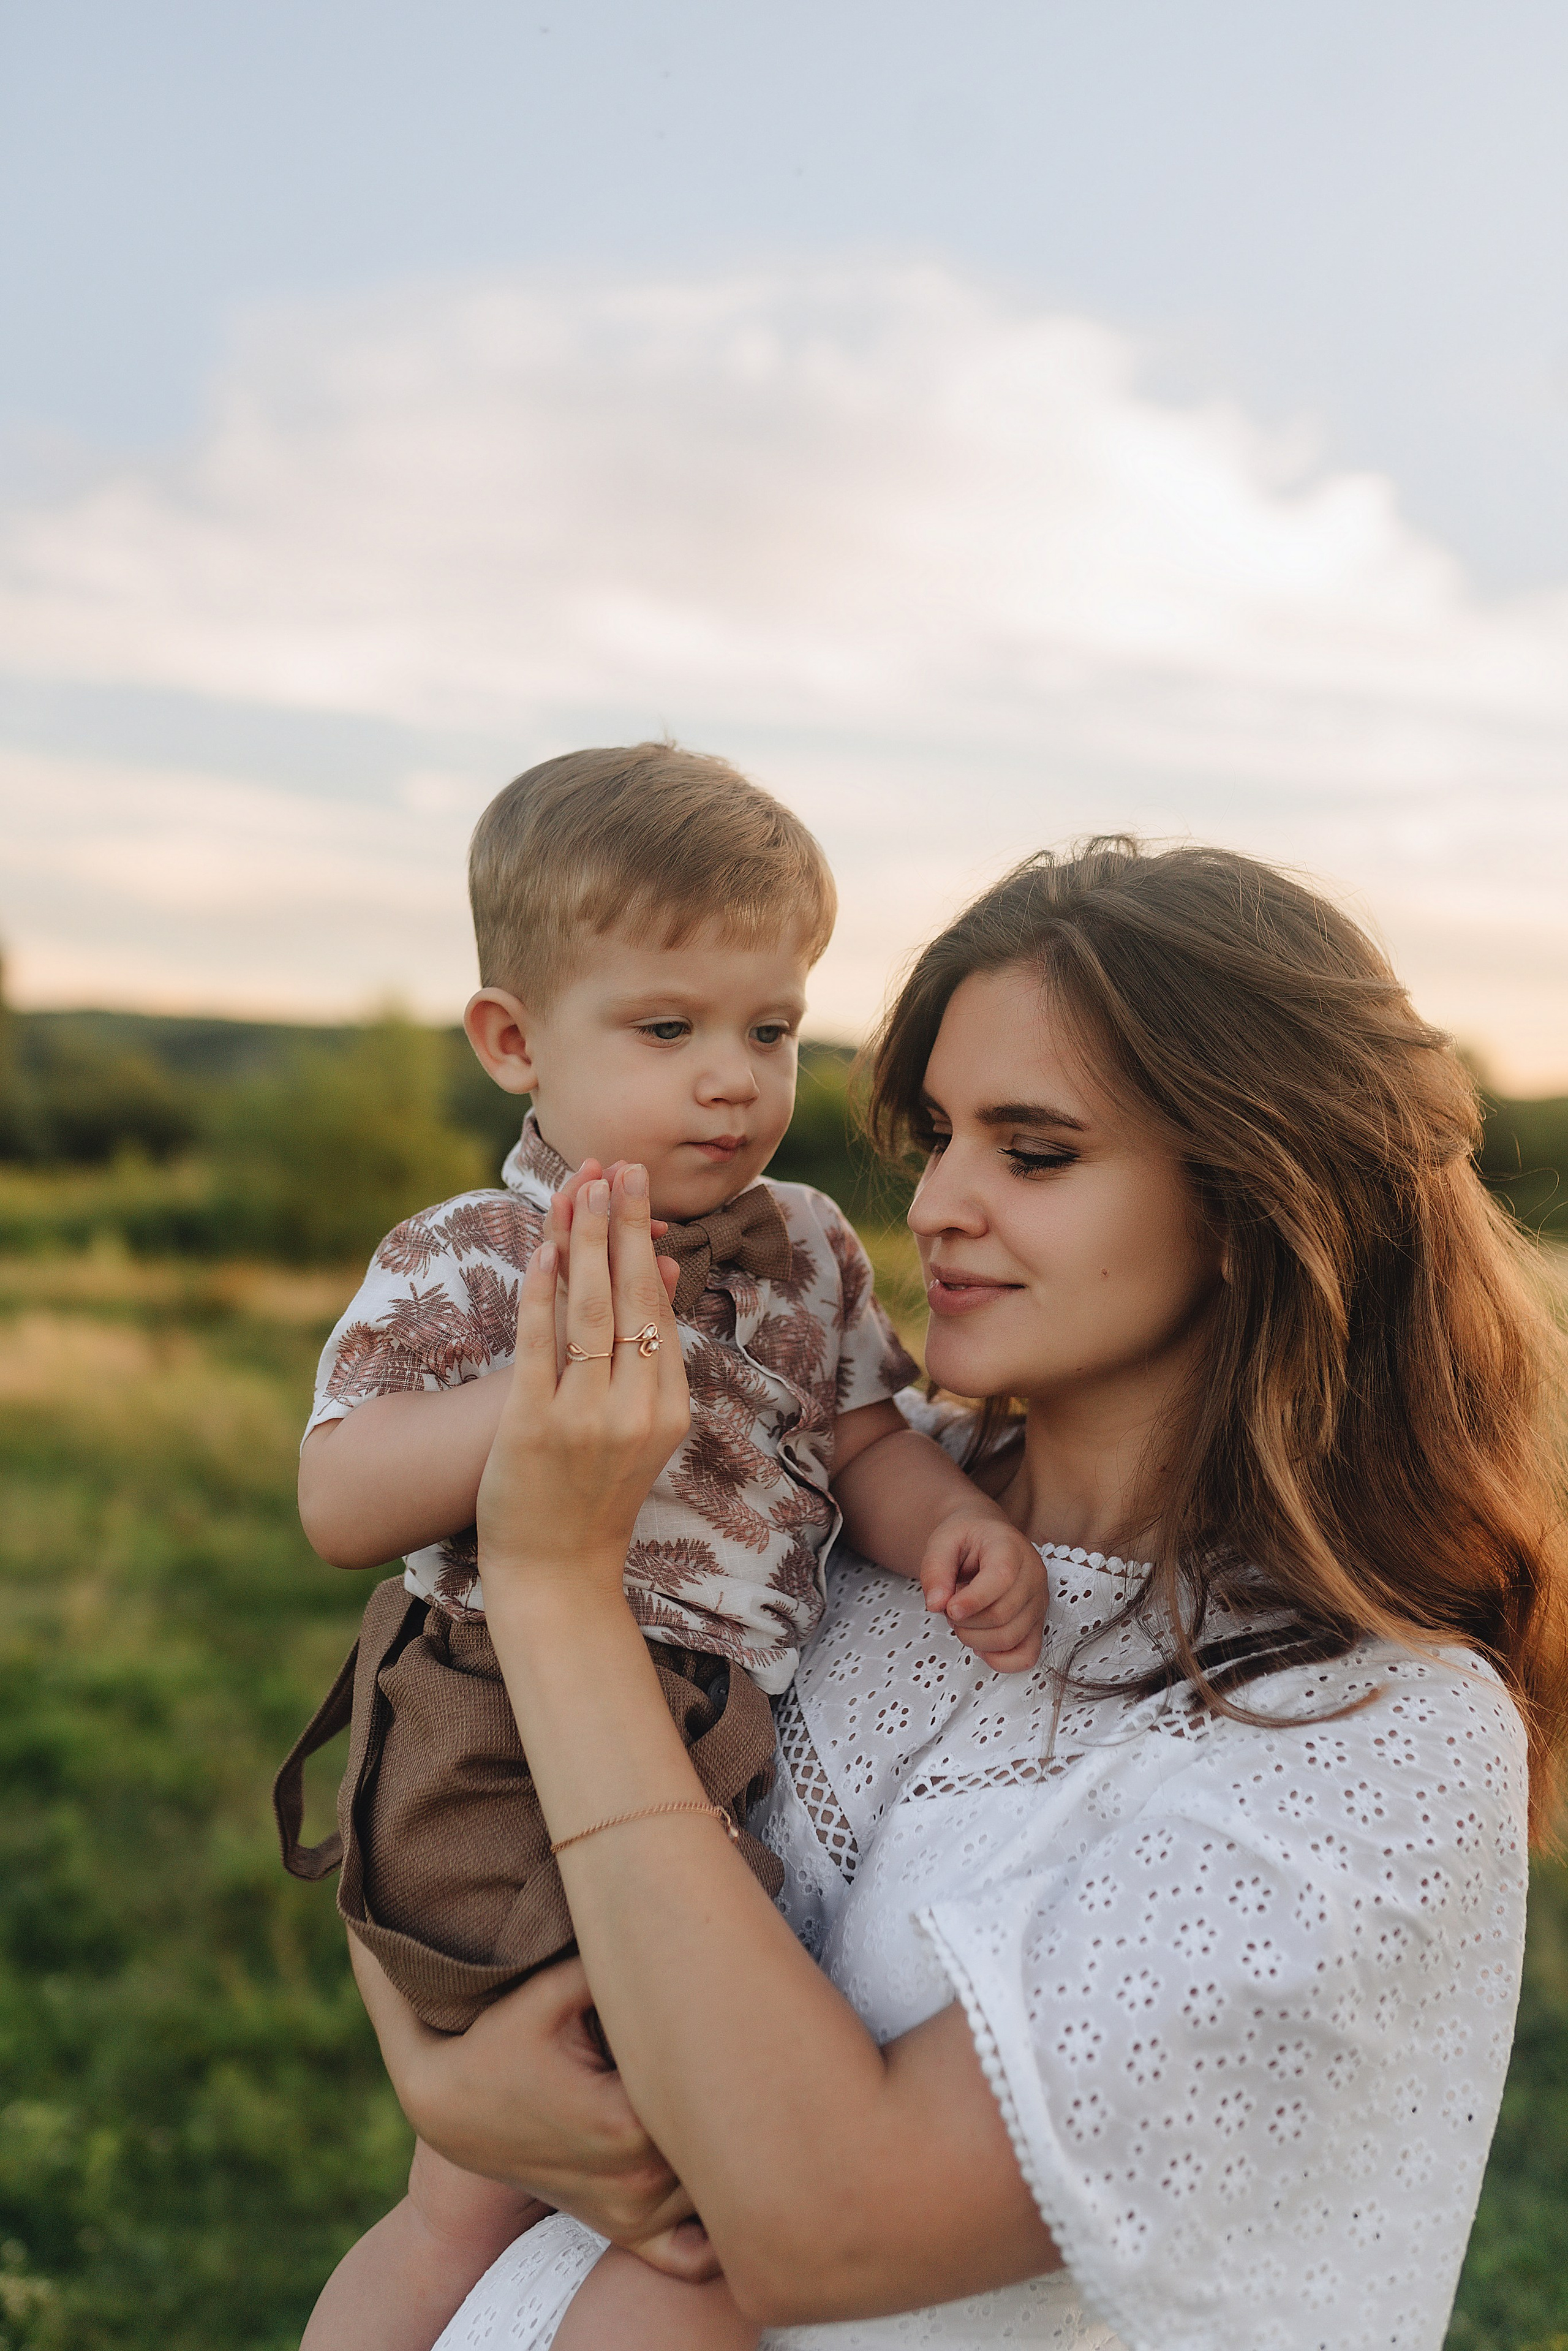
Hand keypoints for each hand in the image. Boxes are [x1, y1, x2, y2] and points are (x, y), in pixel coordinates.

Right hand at [348, 1940, 720, 2279]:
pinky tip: (727, 2184)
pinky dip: (714, 2230)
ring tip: (739, 2094)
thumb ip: (611, 1965)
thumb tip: (670, 1923)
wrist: (451, 2108)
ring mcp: (630, 2214)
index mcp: (625, 2123)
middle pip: (726, 2145)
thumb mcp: (550, 1991)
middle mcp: (636, 2180)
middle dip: (746, 2102)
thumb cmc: (502, 2042)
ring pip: (715, 2193)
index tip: (747, 2013)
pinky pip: (690, 2255)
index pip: (717, 2092)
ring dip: (729, 2151)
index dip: (737, 2052)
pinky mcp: (624, 2229)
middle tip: (763, 2049)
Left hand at [476, 1165, 690, 1612]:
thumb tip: (658, 1269)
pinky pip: (541, 1344)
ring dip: (586, 1241)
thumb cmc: (594, 1496)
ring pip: (590, 1311)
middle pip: (632, 1297)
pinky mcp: (536, 1426)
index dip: (646, 1243)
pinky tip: (543, 1249)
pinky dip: (542, 1292)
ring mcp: (586, 1418)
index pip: (658, 1309)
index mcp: (669, 1408)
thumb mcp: (642, 1430)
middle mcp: (636, 1410)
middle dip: (625, 1224)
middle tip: (623, 1167)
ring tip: (584, 1188)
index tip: (638, 1191)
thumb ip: (650, 1356)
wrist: (557, 1574)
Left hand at [918, 1511, 1047, 1671]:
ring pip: (1010, 1638)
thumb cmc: (967, 1538)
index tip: (948, 1608)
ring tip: (962, 1621)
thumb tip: (936, 1604)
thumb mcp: (942, 1542)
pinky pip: (1027, 1655)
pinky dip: (1000, 1660)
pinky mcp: (1037, 1623)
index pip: (1001, 1579)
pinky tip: (980, 1644)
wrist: (986, 1537)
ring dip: (975, 1639)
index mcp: (1010, 1547)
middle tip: (949, 1609)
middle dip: (965, 1621)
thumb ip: (934, 1570)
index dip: (972, 1601)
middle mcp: (1033, 1575)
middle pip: (1002, 1615)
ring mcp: (1038, 1601)